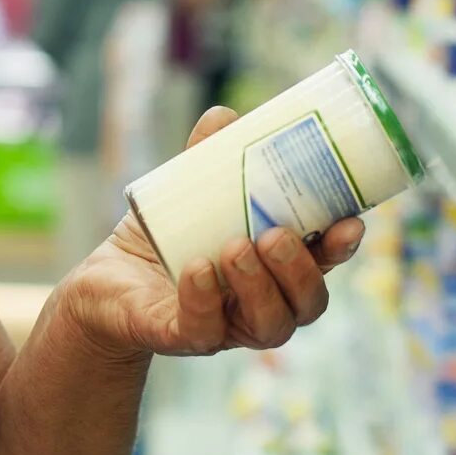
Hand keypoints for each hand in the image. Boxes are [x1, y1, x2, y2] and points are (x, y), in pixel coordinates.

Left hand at [57, 107, 365, 361]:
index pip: (323, 266)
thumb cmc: (163, 240)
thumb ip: (206, 159)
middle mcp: (260, 306)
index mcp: (275, 272)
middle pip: (306, 305)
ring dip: (260, 286)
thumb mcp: (186, 195)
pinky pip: (202, 330)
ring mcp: (225, 329)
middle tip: (274, 234)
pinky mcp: (181, 338)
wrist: (105, 284)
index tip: (350, 221)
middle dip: (300, 271)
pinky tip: (198, 271)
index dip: (341, 249)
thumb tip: (224, 116)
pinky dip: (204, 300)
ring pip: (268, 326)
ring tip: (236, 247)